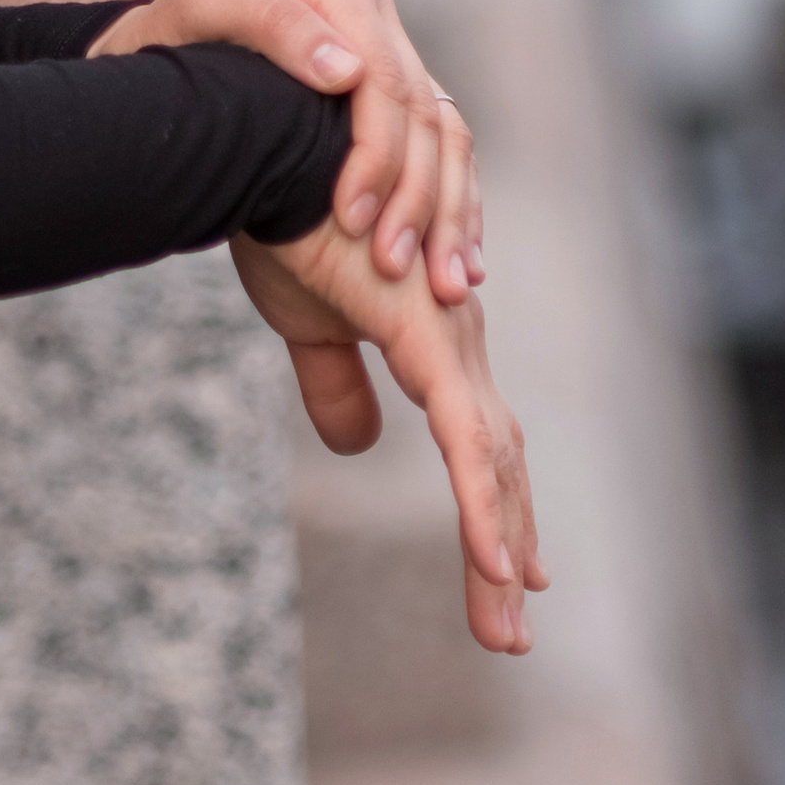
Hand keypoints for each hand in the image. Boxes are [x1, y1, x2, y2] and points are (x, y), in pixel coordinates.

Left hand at [93, 0, 481, 299]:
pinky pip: (451, 155)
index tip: (352, 224)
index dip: (376, 156)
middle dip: (416, 202)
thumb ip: (273, 26)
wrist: (170, 50)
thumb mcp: (206, 12)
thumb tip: (345, 69)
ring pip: (449, 140)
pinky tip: (462, 262)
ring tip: (446, 287)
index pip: (383, 79)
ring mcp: (396, 53)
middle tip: (395, 270)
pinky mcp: (404, 96)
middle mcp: (377, 14)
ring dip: (450, 218)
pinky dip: (459, 211)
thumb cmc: (178, 36)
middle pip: (423, 115)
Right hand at [232, 216, 542, 656]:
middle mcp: (454, 338)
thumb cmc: (286, 221)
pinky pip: (469, 446)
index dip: (493, 503)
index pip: (473, 437)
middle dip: (507, 543)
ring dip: (501, 548)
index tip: (512, 571)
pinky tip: (497, 565)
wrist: (270, 157)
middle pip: (495, 459)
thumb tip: (359, 447)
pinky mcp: (430, 345)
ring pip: (492, 466)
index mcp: (428, 336)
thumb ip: (335, 383)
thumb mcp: (304, 324)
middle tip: (514, 624)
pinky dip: (485, 510)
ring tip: (508, 626)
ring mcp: (449, 343)